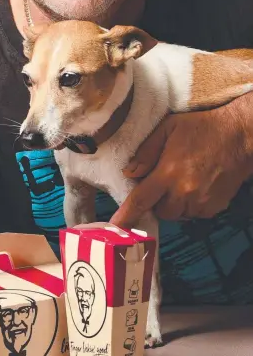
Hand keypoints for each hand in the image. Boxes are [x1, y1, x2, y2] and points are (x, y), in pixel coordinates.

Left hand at [110, 95, 252, 227]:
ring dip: (174, 203)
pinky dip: (190, 204)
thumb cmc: (202, 128)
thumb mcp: (167, 128)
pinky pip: (194, 214)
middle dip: (157, 200)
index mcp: (168, 173)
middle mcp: (184, 193)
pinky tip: (197, 184)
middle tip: (164, 181)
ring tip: (183, 180)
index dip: (126, 215)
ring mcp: (201, 202)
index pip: (141, 200)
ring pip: (177, 214)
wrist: (240, 135)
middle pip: (159, 211)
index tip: (115, 227)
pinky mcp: (214, 208)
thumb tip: (129, 172)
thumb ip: (146, 151)